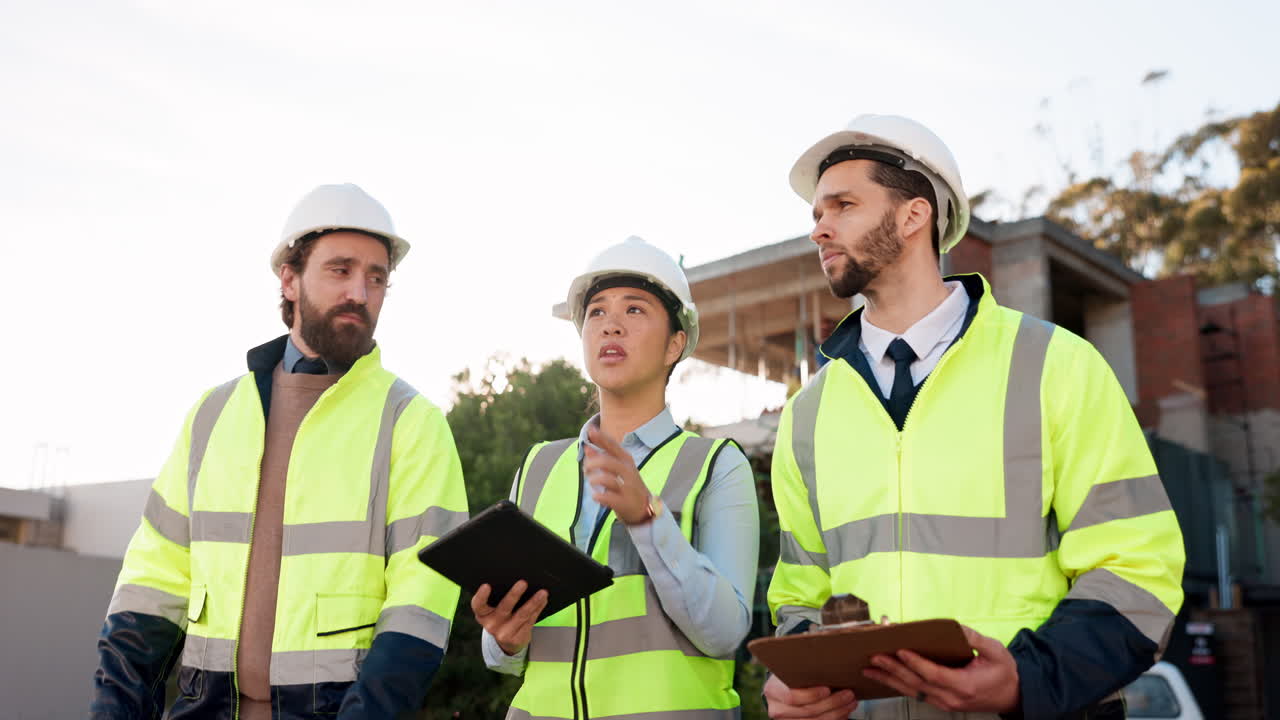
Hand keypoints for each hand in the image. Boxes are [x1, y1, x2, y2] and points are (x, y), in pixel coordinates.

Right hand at [470, 580, 547, 655]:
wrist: (507, 641)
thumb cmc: (501, 617)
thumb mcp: (494, 609)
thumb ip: (500, 597)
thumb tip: (518, 579)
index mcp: (482, 614)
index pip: (478, 605)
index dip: (481, 596)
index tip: (486, 585)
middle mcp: (491, 624)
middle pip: (503, 608)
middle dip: (514, 595)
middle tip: (523, 583)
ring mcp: (504, 633)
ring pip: (521, 615)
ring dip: (533, 602)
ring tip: (542, 592)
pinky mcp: (517, 638)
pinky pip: (530, 621)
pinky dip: (538, 609)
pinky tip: (543, 600)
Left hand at [583, 426, 651, 525]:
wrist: (644, 508)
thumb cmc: (627, 485)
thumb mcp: (617, 469)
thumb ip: (601, 457)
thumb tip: (586, 446)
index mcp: (626, 460)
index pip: (612, 445)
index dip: (600, 437)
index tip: (590, 430)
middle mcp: (628, 472)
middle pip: (606, 461)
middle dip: (591, 464)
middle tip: (586, 470)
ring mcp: (628, 487)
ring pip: (606, 479)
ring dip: (593, 480)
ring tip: (592, 483)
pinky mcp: (624, 502)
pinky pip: (606, 497)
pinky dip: (597, 496)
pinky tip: (596, 496)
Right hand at [763, 673, 857, 719]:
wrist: (783, 689)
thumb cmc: (791, 675)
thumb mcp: (792, 668)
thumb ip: (803, 665)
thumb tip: (826, 649)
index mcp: (773, 690)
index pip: (791, 696)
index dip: (811, 695)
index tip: (827, 689)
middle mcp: (777, 709)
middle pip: (807, 711)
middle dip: (832, 703)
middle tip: (849, 694)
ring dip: (837, 713)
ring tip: (851, 702)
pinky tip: (844, 712)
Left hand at [862, 625, 1019, 713]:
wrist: (1014, 695)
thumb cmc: (1004, 672)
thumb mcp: (996, 651)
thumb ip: (975, 639)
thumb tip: (955, 626)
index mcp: (965, 686)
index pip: (934, 675)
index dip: (916, 663)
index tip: (900, 651)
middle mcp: (952, 698)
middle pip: (917, 684)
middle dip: (894, 669)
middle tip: (875, 657)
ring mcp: (946, 703)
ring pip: (913, 691)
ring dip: (890, 680)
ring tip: (870, 669)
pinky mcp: (942, 702)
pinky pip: (917, 693)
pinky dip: (899, 684)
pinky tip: (886, 677)